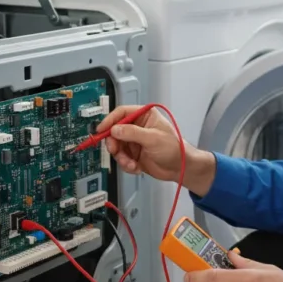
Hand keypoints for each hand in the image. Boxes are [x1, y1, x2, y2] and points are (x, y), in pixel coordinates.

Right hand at [96, 105, 216, 194]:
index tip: (102, 130)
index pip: (122, 113)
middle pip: (115, 131)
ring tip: (131, 164)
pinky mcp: (134, 155)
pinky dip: (126, 165)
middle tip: (116, 151)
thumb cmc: (175, 149)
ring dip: (122, 158)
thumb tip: (115, 129)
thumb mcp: (153, 139)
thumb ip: (132, 133)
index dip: (110, 120)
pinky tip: (136, 167)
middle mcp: (138, 127)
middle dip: (114, 144)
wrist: (180, 169)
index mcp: (145, 116)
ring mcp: (135, 142)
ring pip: (117, 147)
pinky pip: (122, 158)